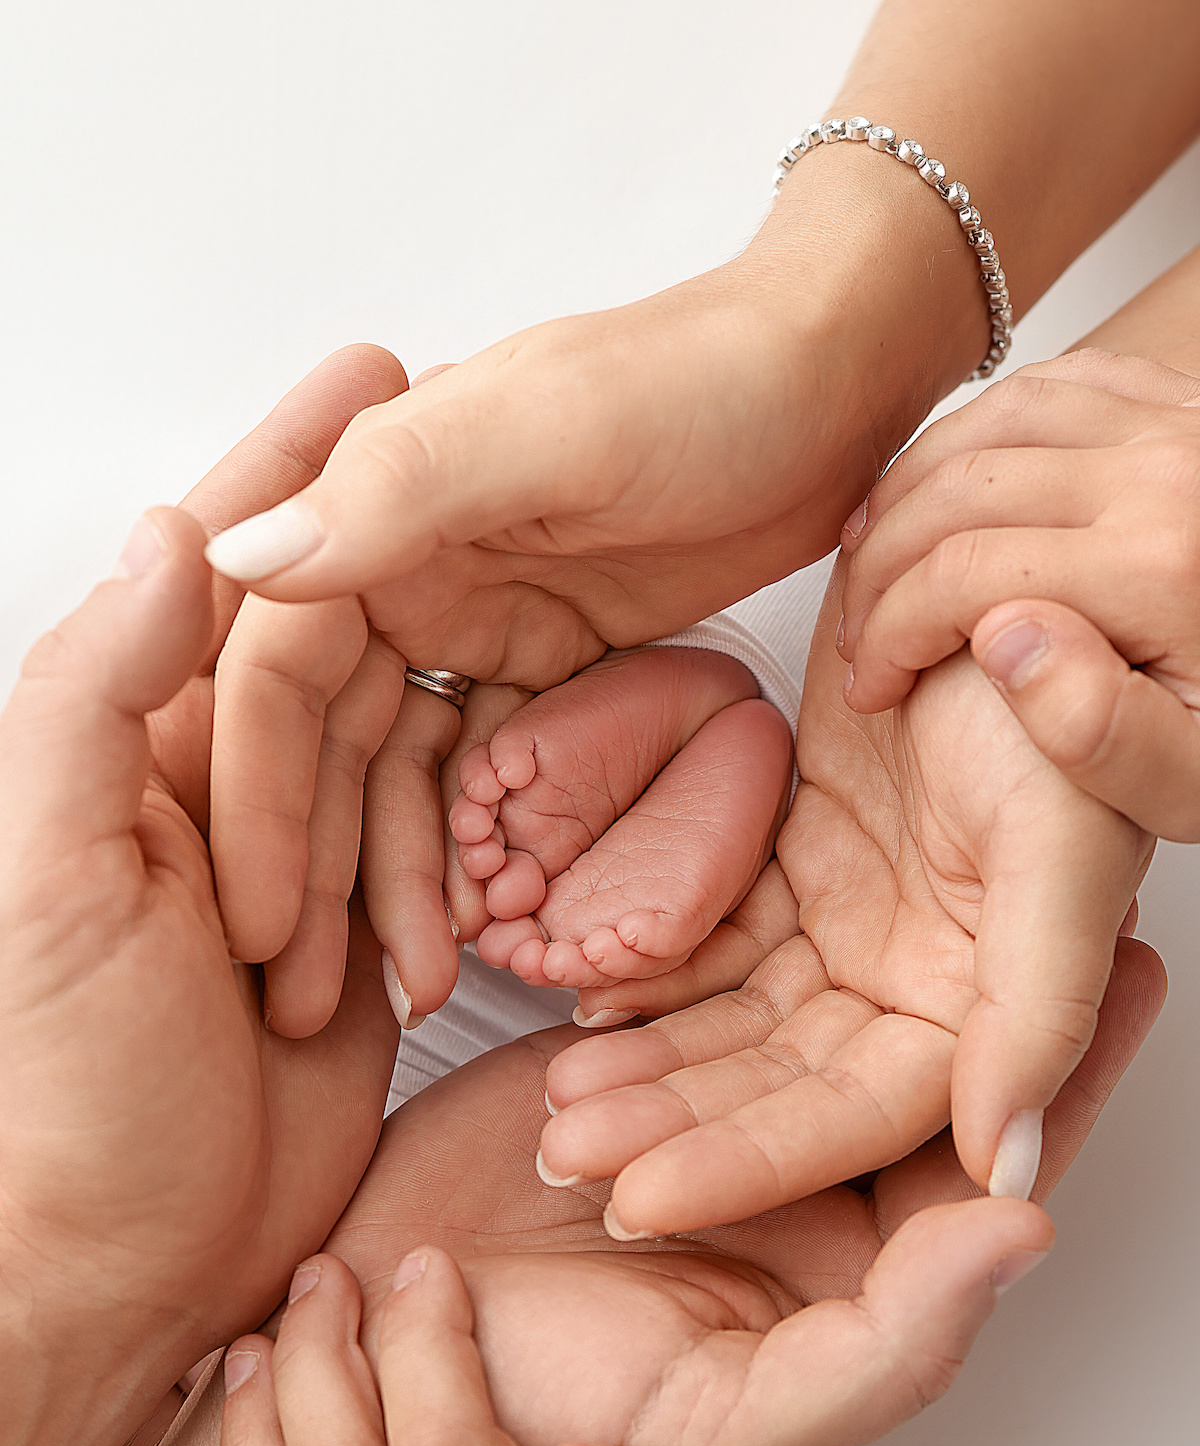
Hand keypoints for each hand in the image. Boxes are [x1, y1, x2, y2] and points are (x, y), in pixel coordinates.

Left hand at [0, 350, 406, 1445]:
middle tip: (492, 456)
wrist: (125, 1265)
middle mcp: (219, 792)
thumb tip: (176, 543)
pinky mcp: (357, 948)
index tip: (375, 370)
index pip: (227, 578)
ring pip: (396, 752)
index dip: (292, 466)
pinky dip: (458, 860)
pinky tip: (495, 835)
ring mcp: (296, 867)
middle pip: (326, 639)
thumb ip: (97, 699)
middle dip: (401, 546)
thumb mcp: (51, 877)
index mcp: (134, 751)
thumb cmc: (63, 1084)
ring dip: (444, 730)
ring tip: (531, 641)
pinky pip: (431, 864)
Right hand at [194, 157, 979, 1031]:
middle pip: (325, 743)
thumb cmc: (701, 380)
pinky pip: (486, 776)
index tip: (265, 920)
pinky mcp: (543, 657)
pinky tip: (476, 922)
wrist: (829, 382)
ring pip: (401, 775)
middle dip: (314, 869)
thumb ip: (396, 493)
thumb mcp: (548, 427)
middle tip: (310, 991)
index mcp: (373, 509)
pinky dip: (473, 848)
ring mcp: (473, 619)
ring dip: (396, 878)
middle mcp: (402, 569)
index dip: (259, 801)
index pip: (277, 674)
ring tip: (411, 985)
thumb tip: (239, 559)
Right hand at [313, 927, 1159, 1445]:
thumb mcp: (735, 1417)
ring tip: (940, 832)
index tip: (1136, 970)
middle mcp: (792, 1202)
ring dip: (870, 928)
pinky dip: (737, 929)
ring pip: (808, 1015)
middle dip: (985, 973)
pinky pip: (703, 993)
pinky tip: (789, 855)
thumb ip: (894, 1344)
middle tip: (1064, 864)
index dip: (1066, 1076)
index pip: (984, 1163)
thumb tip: (1026, 1230)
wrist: (365, 1363)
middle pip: (909, 1069)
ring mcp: (711, 1135)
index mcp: (848, 1279)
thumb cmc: (543, 1425)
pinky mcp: (627, 1080)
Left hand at [538, 575, 1151, 1222]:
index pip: (851, 1120)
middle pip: (775, 1084)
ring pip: (730, 1019)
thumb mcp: (1057, 848)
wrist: (997, 578)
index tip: (638, 1203)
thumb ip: (1035, 1011)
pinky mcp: (796, 866)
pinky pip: (709, 937)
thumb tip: (1001, 1167)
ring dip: (648, 1058)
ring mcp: (849, 926)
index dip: (747, 1167)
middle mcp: (913, 982)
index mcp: (984, 1005)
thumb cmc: (1048, 695)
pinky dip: (650, 967)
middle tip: (568, 1155)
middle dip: (671, 1125)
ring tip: (558, 1100)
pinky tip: (583, 992)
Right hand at [838, 350, 1199, 838]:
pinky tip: (953, 486)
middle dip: (880, 566)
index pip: (958, 575)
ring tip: (877, 555)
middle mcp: (1166, 474)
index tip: (870, 684)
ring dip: (913, 486)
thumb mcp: (1196, 787)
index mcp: (1159, 567)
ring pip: (992, 419)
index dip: (886, 634)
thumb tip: (1003, 640)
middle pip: (956, 488)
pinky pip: (1056, 381)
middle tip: (861, 631)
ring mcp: (1177, 424)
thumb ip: (1100, 734)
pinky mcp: (1184, 406)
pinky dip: (983, 426)